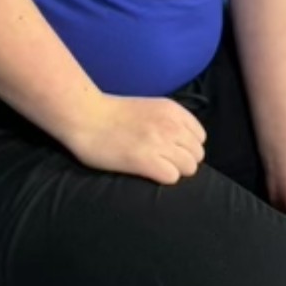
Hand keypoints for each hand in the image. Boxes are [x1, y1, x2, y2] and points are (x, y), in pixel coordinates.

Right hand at [64, 95, 206, 184]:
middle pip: (197, 155)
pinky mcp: (146, 160)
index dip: (186, 146)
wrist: (85, 116)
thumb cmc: (112, 113)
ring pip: (189, 167)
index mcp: (172, 110)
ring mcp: (159, 142)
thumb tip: (182, 142)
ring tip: (154, 167)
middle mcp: (170, 125)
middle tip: (161, 161)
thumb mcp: (149, 108)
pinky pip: (173, 177)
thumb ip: (168, 121)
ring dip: (174, 170)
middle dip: (183, 161)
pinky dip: (162, 177)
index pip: (200, 137)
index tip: (171, 149)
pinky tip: (147, 171)